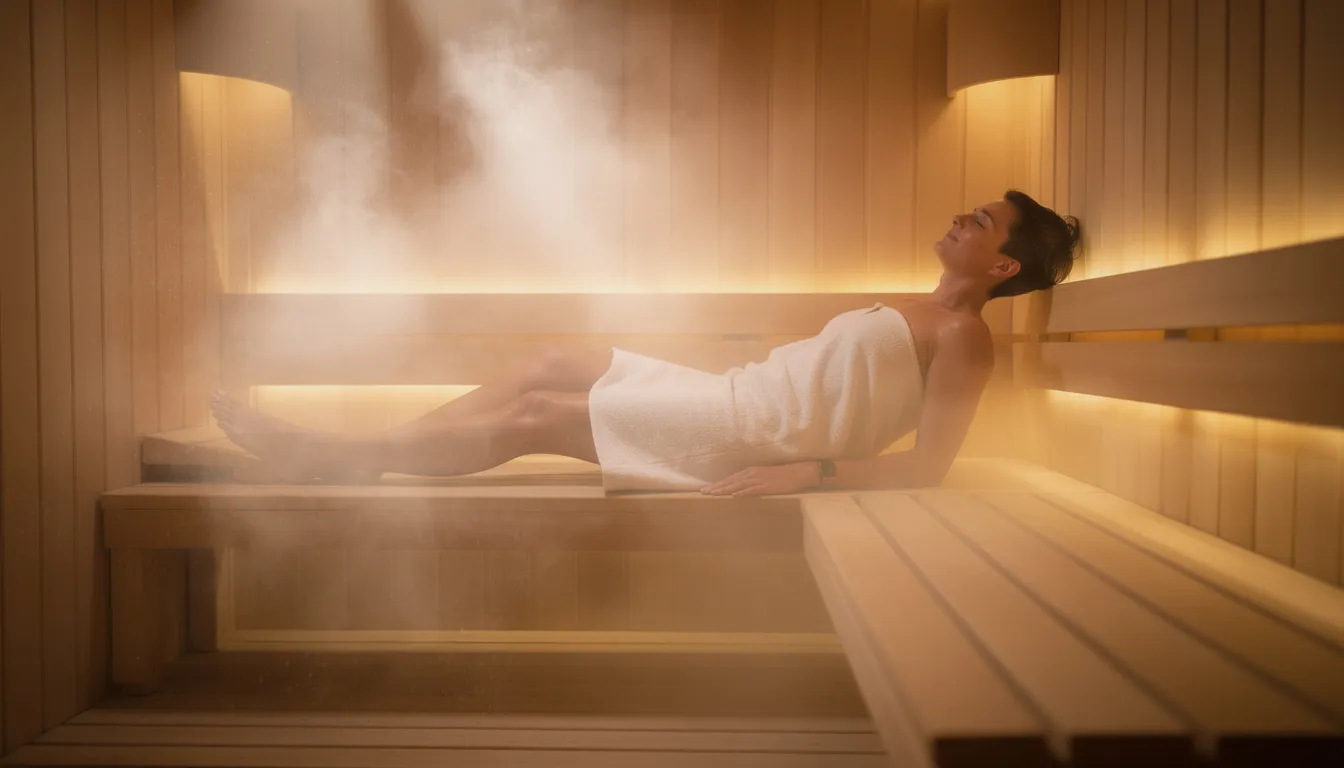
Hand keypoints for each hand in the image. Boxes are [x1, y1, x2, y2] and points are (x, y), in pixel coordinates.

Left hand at [700, 462, 819, 496]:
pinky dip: (742, 492)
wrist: (797, 472)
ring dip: (724, 490)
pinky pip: (752, 490)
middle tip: (703, 492)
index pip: (730, 479)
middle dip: (716, 487)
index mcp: (750, 471)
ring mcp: (758, 480)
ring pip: (737, 485)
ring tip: (713, 494)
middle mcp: (751, 474)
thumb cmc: (781, 475)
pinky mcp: (766, 486)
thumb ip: (751, 481)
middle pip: (730, 481)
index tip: (706, 490)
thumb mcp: (763, 476)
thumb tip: (740, 489)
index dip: (718, 484)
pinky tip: (734, 496)